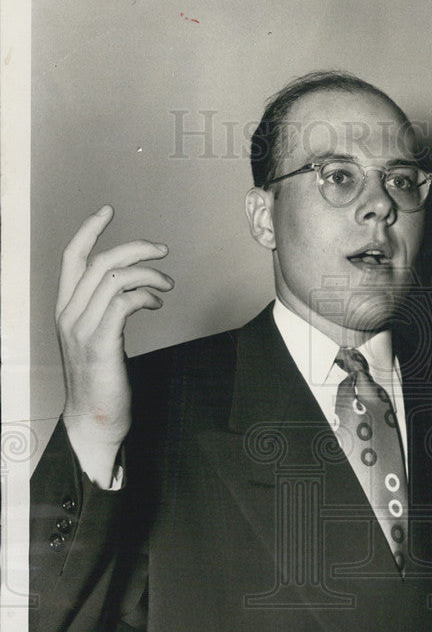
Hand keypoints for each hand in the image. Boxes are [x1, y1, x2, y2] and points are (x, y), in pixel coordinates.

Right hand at [56, 205, 172, 484]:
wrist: (95, 420)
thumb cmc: (102, 382)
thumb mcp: (99, 339)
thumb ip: (107, 313)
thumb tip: (133, 292)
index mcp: (65, 309)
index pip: (71, 258)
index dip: (89, 230)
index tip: (108, 211)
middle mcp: (68, 314)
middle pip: (100, 261)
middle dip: (135, 248)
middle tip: (162, 251)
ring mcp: (81, 329)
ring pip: (113, 279)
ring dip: (147, 275)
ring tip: (166, 286)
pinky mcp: (100, 344)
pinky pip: (122, 303)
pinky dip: (144, 296)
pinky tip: (156, 304)